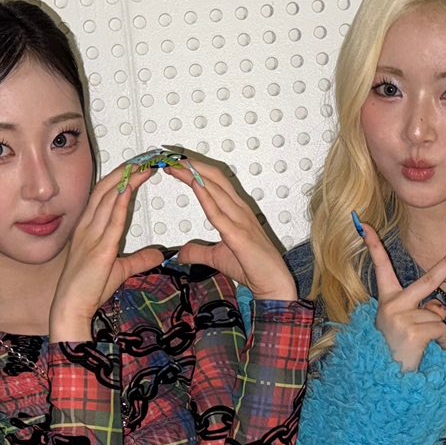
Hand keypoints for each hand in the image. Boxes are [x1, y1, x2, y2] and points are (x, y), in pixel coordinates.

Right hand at [48, 160, 168, 342]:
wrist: (70, 306)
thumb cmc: (88, 289)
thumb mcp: (120, 270)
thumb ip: (139, 260)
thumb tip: (159, 255)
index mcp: (90, 228)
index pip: (106, 194)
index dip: (122, 177)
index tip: (139, 166)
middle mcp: (88, 226)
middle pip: (107, 189)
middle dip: (126, 171)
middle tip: (146, 157)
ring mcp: (91, 235)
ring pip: (108, 198)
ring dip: (126, 180)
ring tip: (143, 165)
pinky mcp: (99, 249)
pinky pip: (110, 220)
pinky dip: (120, 202)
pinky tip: (129, 188)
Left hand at [163, 153, 298, 301]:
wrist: (273, 284)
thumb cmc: (252, 268)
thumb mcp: (217, 258)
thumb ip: (199, 252)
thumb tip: (181, 253)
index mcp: (237, 212)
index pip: (214, 184)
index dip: (196, 171)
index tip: (177, 166)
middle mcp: (240, 211)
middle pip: (215, 179)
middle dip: (193, 166)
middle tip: (172, 159)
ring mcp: (241, 221)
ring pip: (216, 190)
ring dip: (195, 175)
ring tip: (178, 166)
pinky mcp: (239, 236)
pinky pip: (219, 213)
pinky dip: (206, 197)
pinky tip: (195, 185)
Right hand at [356, 218, 445, 372]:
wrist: (383, 379)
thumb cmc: (395, 352)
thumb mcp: (404, 326)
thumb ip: (422, 310)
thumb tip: (439, 307)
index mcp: (387, 301)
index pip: (380, 267)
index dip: (373, 245)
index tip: (363, 223)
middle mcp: (392, 305)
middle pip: (428, 280)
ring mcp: (401, 317)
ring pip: (439, 315)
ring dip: (439, 333)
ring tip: (422, 347)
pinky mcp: (413, 331)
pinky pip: (441, 329)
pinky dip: (442, 342)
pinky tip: (426, 352)